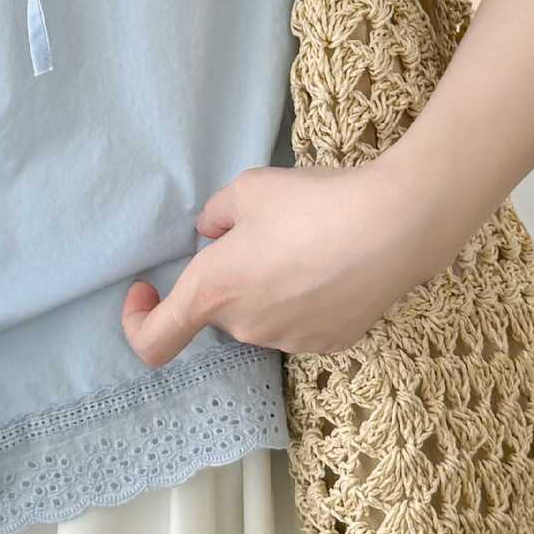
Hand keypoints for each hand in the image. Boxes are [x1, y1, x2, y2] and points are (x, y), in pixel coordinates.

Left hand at [120, 161, 464, 367]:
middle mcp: (246, 328)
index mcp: (213, 292)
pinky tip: (333, 265)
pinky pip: (300, 322)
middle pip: (219, 310)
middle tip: (263, 231)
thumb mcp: (246, 189)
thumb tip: (212, 234)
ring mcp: (290, 342)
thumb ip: (214, 216)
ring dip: (268, 287)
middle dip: (228, 277)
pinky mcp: (330, 344)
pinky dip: (304, 299)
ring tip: (308, 242)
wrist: (395, 226)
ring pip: (262, 315)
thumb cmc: (311, 203)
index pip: (153, 341)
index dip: (138, 320)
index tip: (145, 291)